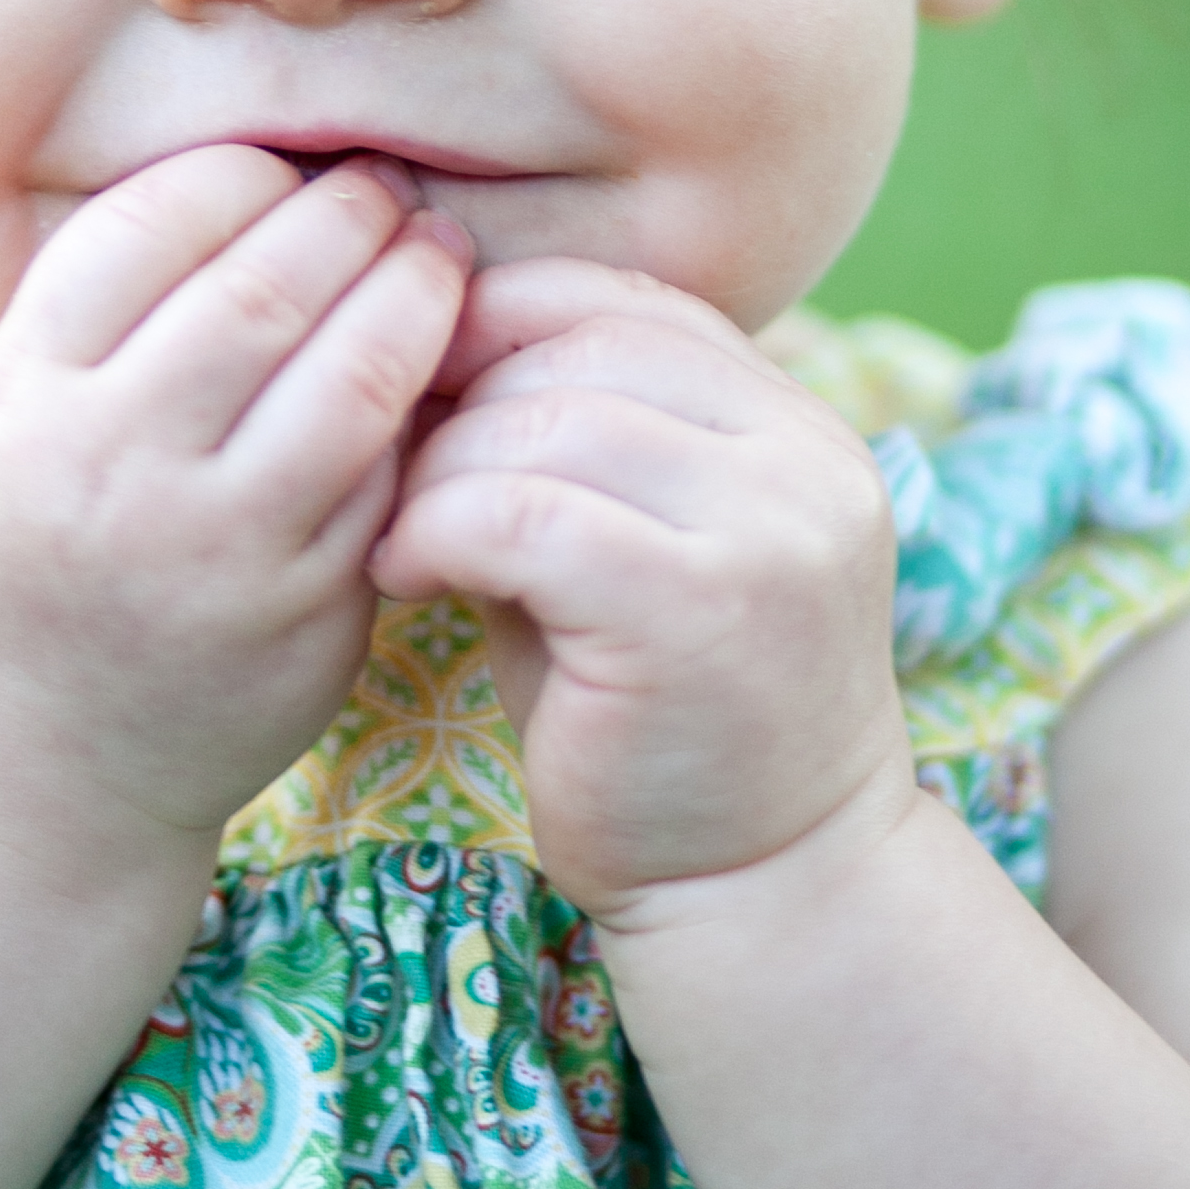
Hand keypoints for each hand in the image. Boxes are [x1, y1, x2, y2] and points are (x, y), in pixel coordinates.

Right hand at [0, 148, 470, 881]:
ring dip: (414, 293)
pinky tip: (436, 366)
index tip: (279, 167)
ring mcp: (216, 555)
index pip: (146, 229)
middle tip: (382, 188)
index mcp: (17, 403)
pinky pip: (388, 479)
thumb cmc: (12, 557)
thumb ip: (82, 316)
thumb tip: (236, 176)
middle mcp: (111, 474)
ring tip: (435, 254)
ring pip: (354, 378)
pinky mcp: (304, 620)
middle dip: (342, 215)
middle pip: (261, 288)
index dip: (234, 176)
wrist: (24, 774)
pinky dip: (422, 406)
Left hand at [370, 259, 914, 927]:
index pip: (625, 299)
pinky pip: (524, 513)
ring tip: (398, 526)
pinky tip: (406, 575)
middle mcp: (803, 459)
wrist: (757, 889)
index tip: (415, 381)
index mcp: (795, 423)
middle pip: (581, 343)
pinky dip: (439, 529)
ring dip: (438, 466)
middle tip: (386, 461)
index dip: (500, 315)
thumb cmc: (652, 714)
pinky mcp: (700, 608)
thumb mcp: (620, 543)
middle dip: (458, 391)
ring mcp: (768, 530)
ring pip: (544, 420)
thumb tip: (412, 325)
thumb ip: (559, 436)